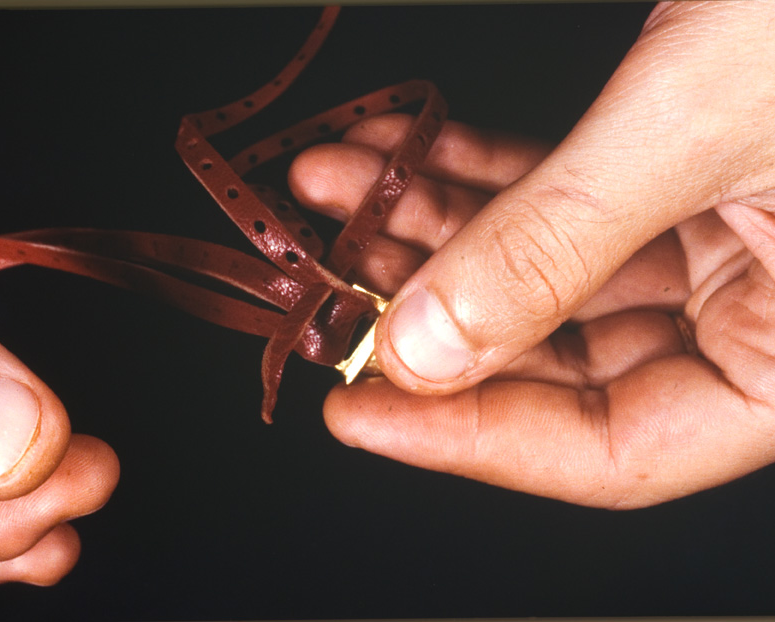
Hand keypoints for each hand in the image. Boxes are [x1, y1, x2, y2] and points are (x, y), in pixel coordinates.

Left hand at [288, 1, 774, 508]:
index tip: (360, 411)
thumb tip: (423, 348)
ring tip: (336, 197)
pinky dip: (466, 176)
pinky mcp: (671, 175)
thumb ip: (552, 248)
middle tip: (333, 295)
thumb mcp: (691, 127)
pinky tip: (390, 156)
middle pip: (556, 363)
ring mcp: (711, 241)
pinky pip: (548, 200)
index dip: (474, 440)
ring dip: (426, 235)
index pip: (614, 453)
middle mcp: (753, 312)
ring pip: (536, 277)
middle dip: (427, 323)